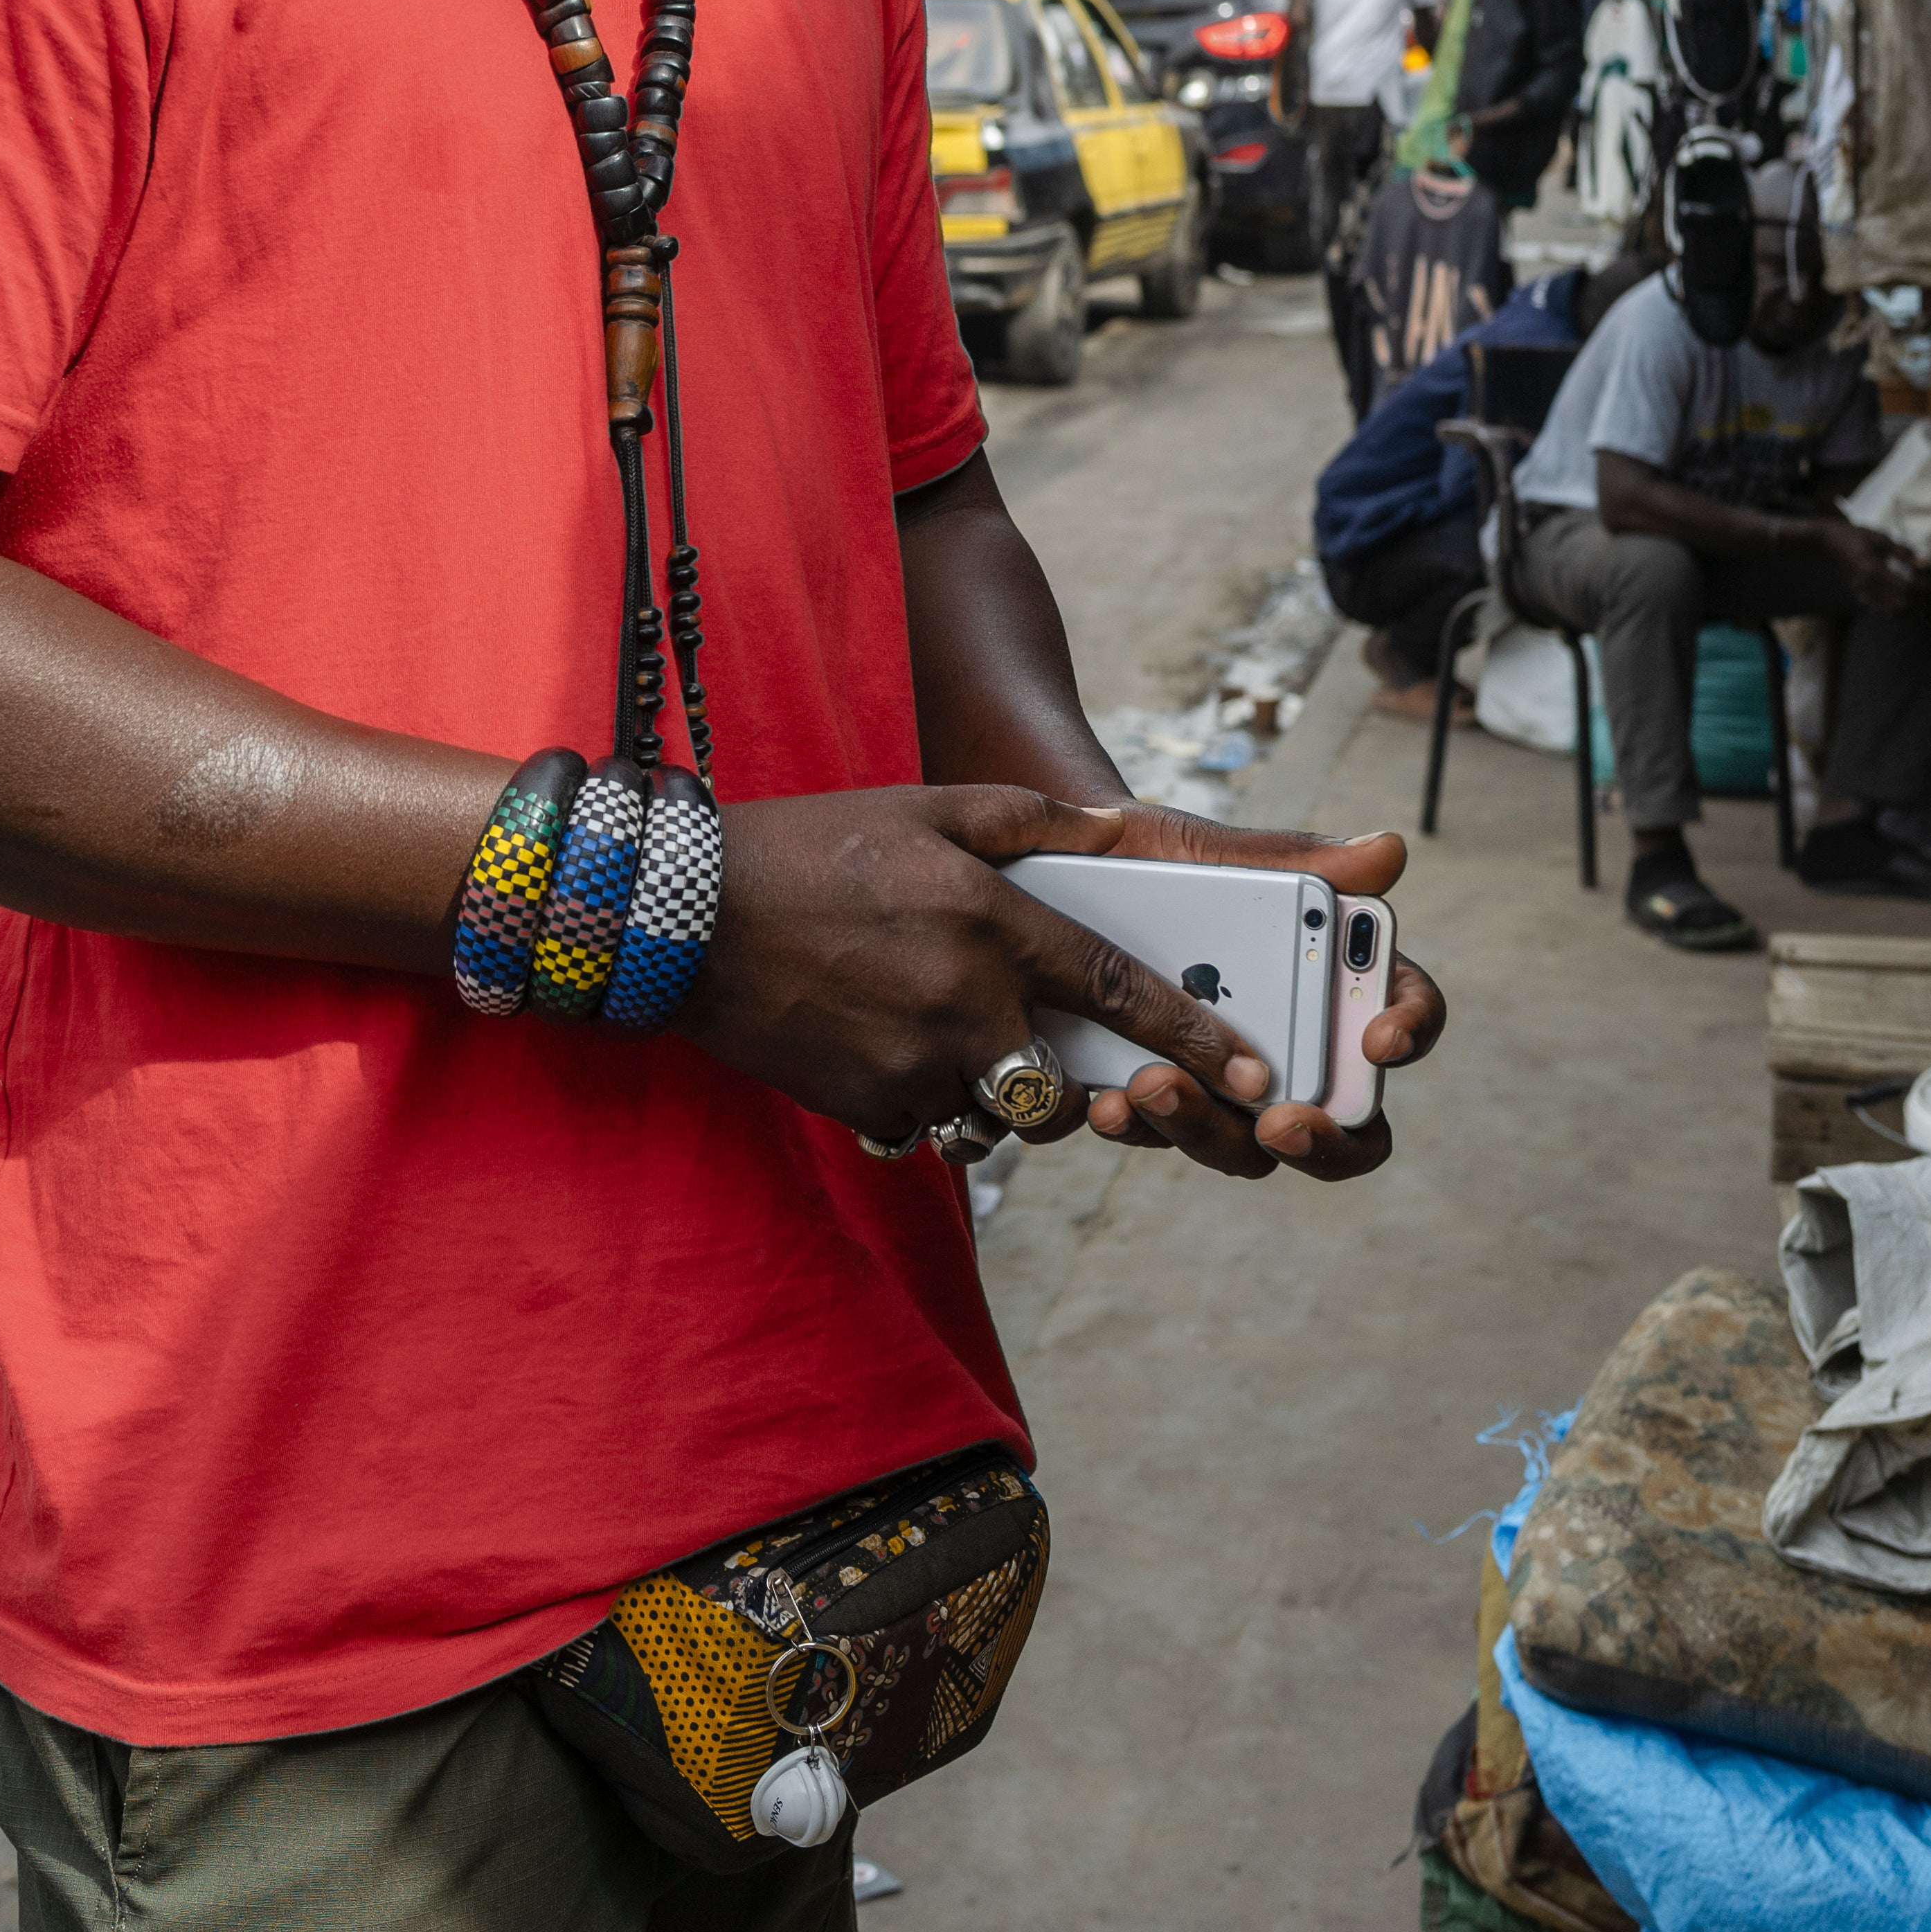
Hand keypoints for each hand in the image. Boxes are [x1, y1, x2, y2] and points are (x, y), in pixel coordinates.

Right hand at [680, 789, 1418, 1181]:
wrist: (679, 917)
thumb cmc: (805, 849)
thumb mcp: (923, 808)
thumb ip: (1026, 819)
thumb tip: (1113, 828)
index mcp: (989, 924)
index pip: (1119, 989)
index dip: (1194, 1034)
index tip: (1250, 1069)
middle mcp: (962, 1004)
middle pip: (1063, 1084)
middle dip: (1075, 1086)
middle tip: (1048, 1056)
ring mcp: (911, 1064)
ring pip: (994, 1114)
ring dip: (992, 1091)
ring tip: (946, 1037)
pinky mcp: (864, 1105)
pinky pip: (928, 1124)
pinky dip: (925, 1097)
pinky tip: (884, 1043)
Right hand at [1826, 519, 1920, 612]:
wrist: (1829, 542)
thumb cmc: (1856, 536)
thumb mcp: (1880, 538)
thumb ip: (1902, 552)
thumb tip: (1923, 562)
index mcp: (1872, 569)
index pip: (1904, 585)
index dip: (1921, 586)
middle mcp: (1867, 585)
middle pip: (1899, 604)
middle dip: (1918, 602)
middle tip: (1929, 596)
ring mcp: (1861, 592)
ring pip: (1889, 612)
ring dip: (1907, 612)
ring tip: (1921, 607)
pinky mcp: (1859, 594)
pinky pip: (1878, 610)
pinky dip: (1893, 612)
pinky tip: (1903, 608)